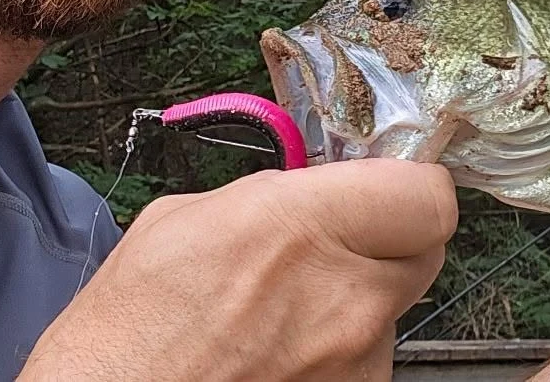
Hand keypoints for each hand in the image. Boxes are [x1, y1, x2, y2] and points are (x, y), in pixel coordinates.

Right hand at [19, 158, 457, 380]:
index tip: (387, 187)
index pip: (426, 195)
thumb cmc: (124, 335)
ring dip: (355, 300)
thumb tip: (310, 194)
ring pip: (392, 308)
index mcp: (301, 226)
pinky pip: (365, 358)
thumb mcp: (183, 220)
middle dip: (388, 238)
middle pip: (425, 250)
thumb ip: (271, 199)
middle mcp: (346, 296)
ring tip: (280, 313)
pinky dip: (334, 351)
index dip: (408, 187)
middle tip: (338, 241)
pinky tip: (275, 352)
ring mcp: (355, 361)